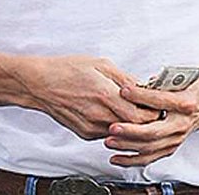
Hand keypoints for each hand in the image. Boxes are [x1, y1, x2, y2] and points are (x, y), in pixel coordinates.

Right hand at [27, 56, 160, 139]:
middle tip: (151, 110)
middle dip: (145, 120)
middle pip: (134, 128)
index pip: (141, 116)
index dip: (153, 113)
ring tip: (131, 108)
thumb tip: (144, 86)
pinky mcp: (85, 133)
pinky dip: (115, 125)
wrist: (40, 84)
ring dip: (130, 123)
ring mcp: (91, 127)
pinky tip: (113, 112)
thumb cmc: (68, 70)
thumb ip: (125, 79)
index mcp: (106, 96)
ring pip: (121, 132)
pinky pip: (107, 133)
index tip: (158, 106)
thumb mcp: (101, 65)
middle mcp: (99, 116)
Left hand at [104, 79, 198, 165]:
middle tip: (112, 127)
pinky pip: (150, 157)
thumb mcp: (179, 81)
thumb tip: (134, 86)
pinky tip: (116, 157)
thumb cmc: (193, 91)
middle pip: (153, 130)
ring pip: (149, 147)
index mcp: (185, 102)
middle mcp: (182, 123)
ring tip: (109, 141)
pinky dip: (131, 159)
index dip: (141, 96)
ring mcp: (177, 138)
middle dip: (130, 130)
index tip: (123, 91)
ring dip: (127, 146)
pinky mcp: (171, 147)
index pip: (160, 100)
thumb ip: (158, 84)